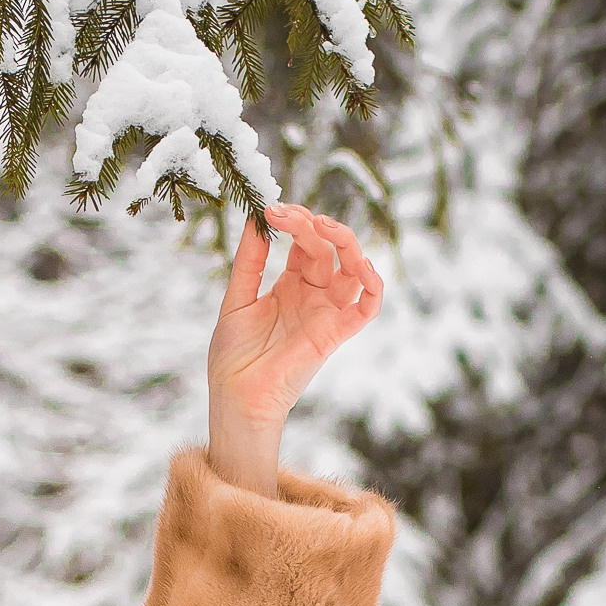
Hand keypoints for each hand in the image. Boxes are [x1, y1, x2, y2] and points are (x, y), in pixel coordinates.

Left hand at [206, 202, 384, 499]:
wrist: (236, 396)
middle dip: (312, 226)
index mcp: (289, 286)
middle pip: (327, 250)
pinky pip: (366, 308)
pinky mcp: (334, 334)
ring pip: (354, 271)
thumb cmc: (233, 356)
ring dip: (348, 244)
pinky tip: (362, 264)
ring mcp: (325, 314)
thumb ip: (249, 261)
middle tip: (289, 214)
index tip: (273, 210)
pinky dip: (373, 286)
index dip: (295, 222)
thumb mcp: (236, 299)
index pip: (304, 244)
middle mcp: (312, 297)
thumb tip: (256, 221)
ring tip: (325, 226)